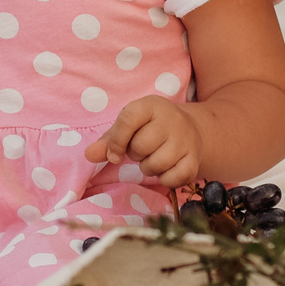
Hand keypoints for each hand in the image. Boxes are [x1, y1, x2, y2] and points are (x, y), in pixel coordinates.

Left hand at [85, 96, 205, 188]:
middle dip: (135, 154)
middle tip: (142, 150)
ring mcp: (186, 139)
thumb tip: (89, 155)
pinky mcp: (194, 159)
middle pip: (141, 146)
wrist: (191, 128)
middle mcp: (171, 119)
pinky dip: (165, 180)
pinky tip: (167, 168)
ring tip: (153, 158)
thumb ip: (108, 140)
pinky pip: (173, 179)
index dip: (116, 142)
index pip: (127, 121)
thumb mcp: (130, 126)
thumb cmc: (151, 127)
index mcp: (150, 105)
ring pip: (156, 165)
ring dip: (149, 168)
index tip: (114, 155)